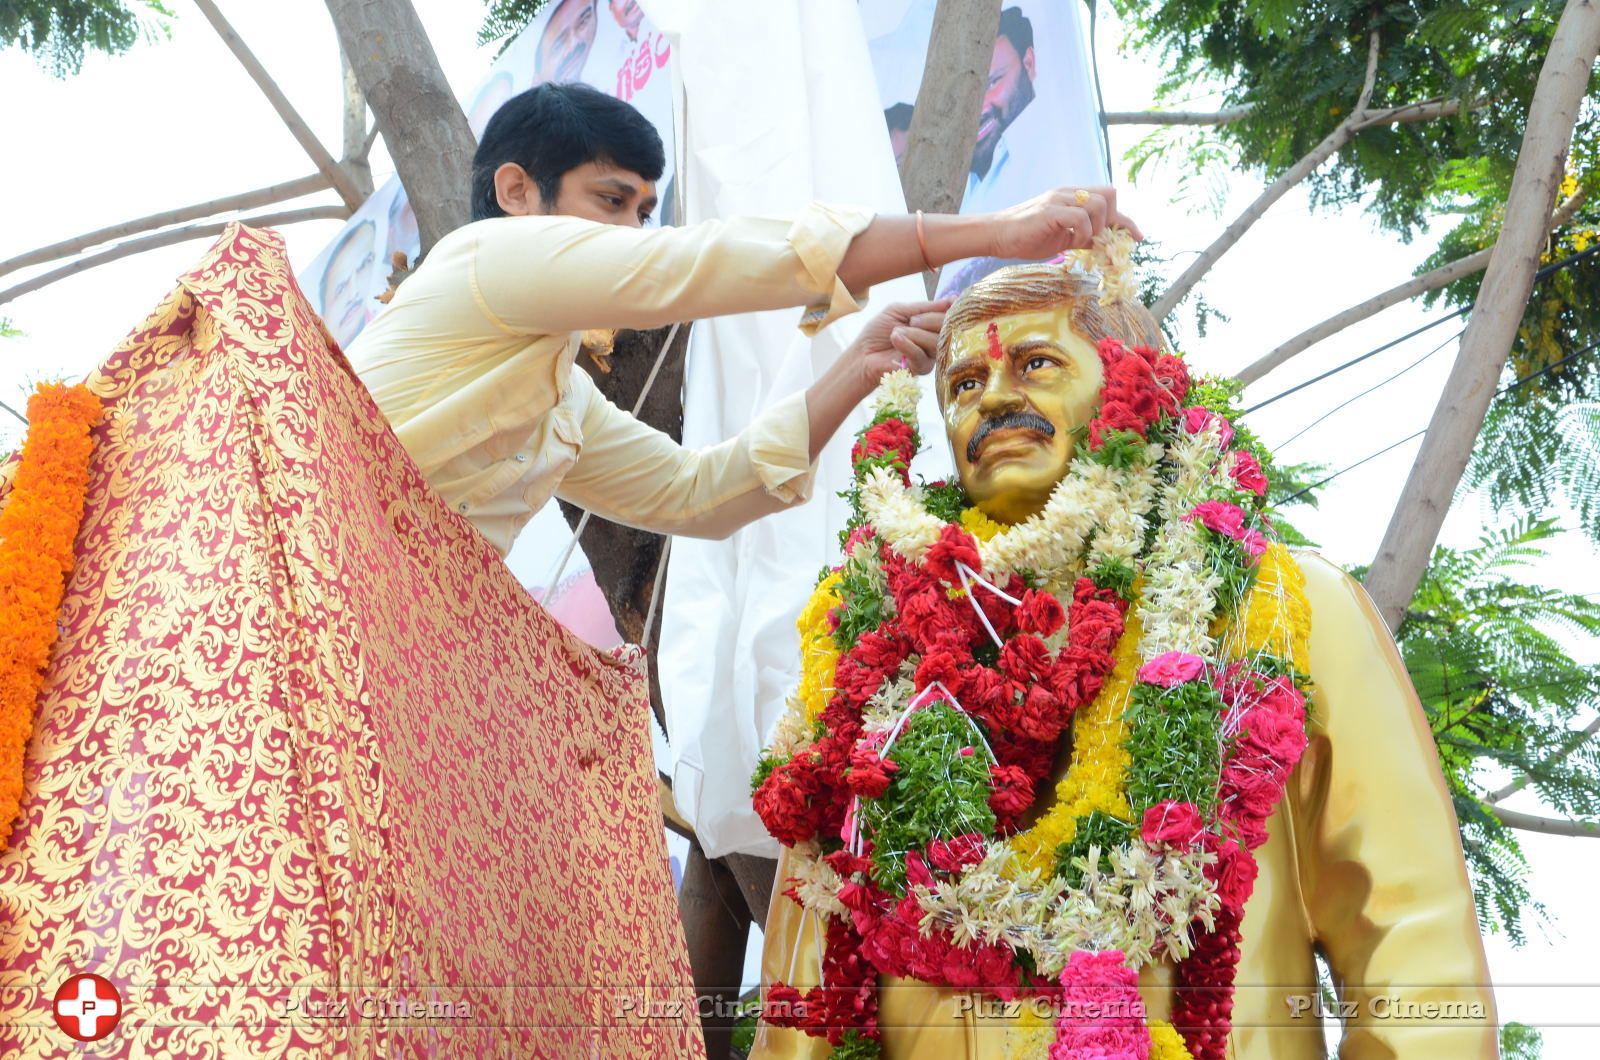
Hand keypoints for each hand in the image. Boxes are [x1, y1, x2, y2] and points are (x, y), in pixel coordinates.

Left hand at [848, 298, 950, 390]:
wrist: (862, 354)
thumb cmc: (878, 332)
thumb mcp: (898, 311)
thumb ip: (924, 307)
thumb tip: (951, 300)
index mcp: (930, 323)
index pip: (948, 314)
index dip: (951, 307)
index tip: (953, 301)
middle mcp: (934, 338)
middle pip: (947, 327)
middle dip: (930, 320)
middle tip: (911, 320)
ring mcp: (930, 354)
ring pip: (936, 341)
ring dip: (915, 334)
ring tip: (896, 332)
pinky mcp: (922, 368)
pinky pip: (922, 355)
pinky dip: (908, 345)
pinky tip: (896, 339)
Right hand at [986, 186, 1143, 259]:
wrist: (997, 235)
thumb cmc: (1026, 237)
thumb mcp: (1062, 237)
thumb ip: (1082, 235)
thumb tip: (1102, 244)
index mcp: (1072, 196)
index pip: (1109, 199)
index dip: (1125, 219)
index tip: (1138, 237)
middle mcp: (1069, 192)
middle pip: (1109, 196)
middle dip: (1110, 222)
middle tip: (1096, 242)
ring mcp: (1059, 199)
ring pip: (1098, 206)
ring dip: (1095, 229)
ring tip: (1077, 243)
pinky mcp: (1050, 210)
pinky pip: (1080, 218)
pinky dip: (1081, 234)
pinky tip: (1069, 244)